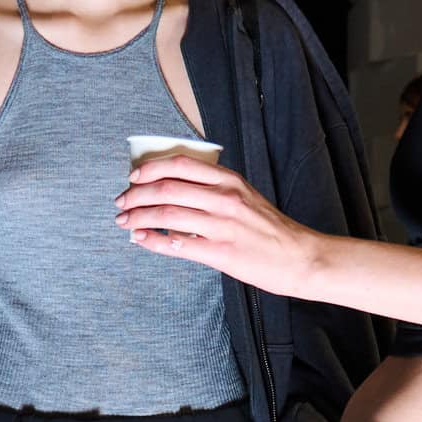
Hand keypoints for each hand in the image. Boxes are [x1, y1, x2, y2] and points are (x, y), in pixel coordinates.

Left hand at [114, 155, 315, 296]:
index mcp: (229, 180)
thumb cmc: (270, 229)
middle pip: (167, 188)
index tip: (133, 176)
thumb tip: (175, 189)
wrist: (299, 256)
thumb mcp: (245, 196)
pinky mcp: (221, 252)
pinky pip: (177, 244)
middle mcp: (224, 198)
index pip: (181, 164)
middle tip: (121, 202)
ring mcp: (222, 225)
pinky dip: (152, 240)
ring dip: (138, 217)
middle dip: (136, 194)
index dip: (151, 168)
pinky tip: (139, 239)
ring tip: (123, 222)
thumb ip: (214, 189)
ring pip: (167, 214)